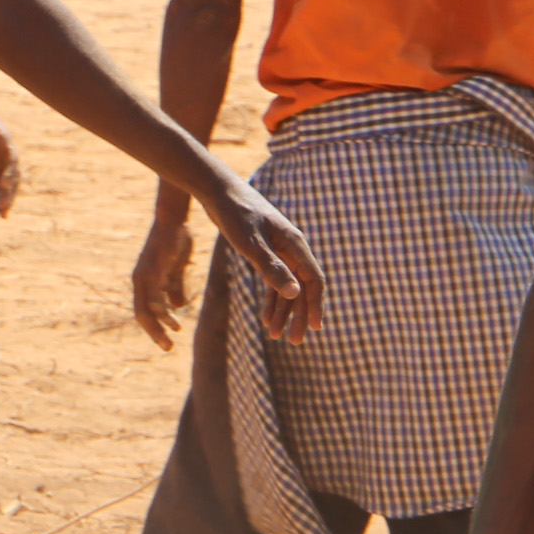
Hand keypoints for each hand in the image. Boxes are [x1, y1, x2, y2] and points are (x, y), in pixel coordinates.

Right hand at [0, 93, 19, 213]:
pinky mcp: (3, 137)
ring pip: (13, 169)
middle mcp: (4, 155)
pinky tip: (1, 179)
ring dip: (9, 184)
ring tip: (4, 198)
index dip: (5, 199)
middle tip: (4, 212)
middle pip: (12, 180)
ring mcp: (5, 146)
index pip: (4, 184)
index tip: (2, 215)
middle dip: (9, 197)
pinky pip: (8, 154)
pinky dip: (6, 168)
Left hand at [130, 207, 196, 349]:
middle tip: (168, 348)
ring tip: (173, 335)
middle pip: (142, 315)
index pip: (144, 311)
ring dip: (159, 326)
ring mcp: (144, 276)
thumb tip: (177, 307)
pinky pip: (154, 296)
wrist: (173, 220)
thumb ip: (175, 287)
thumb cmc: (174, 242)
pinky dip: (162, 310)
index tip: (167, 341)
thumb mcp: (176, 269)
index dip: (154, 328)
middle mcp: (140, 281)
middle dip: (154, 333)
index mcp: (144, 282)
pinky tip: (174, 318)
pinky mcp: (153, 271)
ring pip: (147, 309)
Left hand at [199, 177, 323, 343]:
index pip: (313, 280)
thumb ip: (271, 268)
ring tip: (275, 336)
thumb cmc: (234, 214)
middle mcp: (291, 248)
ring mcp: (279, 250)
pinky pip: (273, 280)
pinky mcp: (265, 251)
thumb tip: (295, 293)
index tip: (315, 329)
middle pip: (302, 288)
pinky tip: (265, 318)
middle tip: (295, 342)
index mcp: (294, 244)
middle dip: (299, 315)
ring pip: (287, 287)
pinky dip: (271, 300)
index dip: (315, 305)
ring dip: (283, 312)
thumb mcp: (250, 244)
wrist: (218, 191)